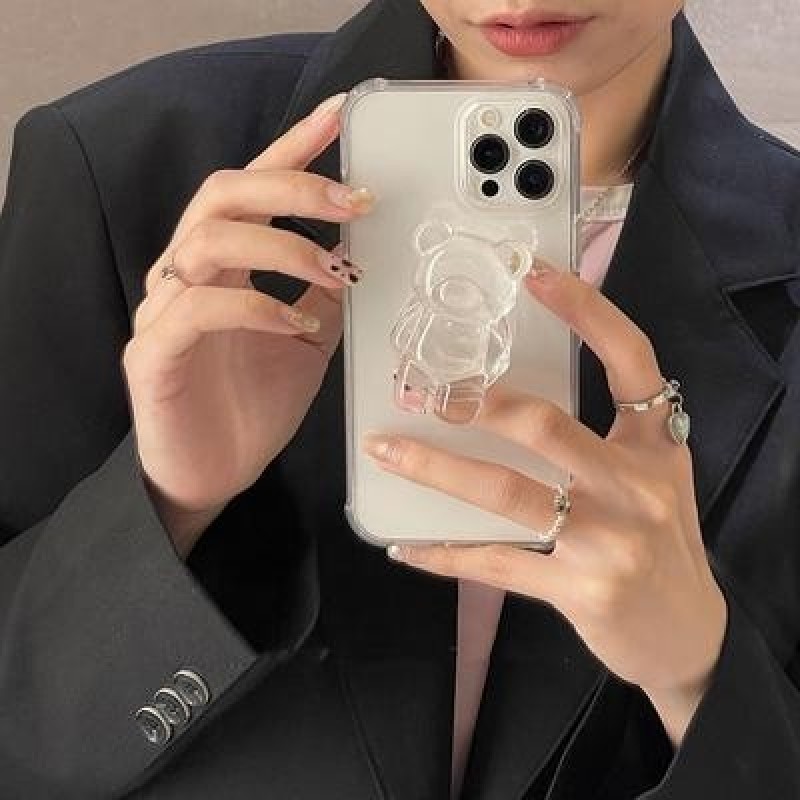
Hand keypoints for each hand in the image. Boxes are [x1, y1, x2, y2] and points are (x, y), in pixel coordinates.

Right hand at [123, 91, 373, 558]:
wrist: (212, 475)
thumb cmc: (253, 407)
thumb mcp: (306, 342)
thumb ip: (323, 297)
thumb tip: (361, 255)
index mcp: (226, 267)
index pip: (253, 188)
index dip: (292, 147)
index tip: (338, 116)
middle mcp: (188, 276)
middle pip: (224, 195)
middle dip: (292, 186)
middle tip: (354, 201)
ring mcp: (165, 311)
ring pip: (207, 240)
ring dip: (281, 247)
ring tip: (334, 272)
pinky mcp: (154, 354)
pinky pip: (197, 310)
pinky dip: (254, 307)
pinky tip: (294, 324)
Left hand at [362, 259, 727, 744]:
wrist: (690, 634)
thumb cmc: (662, 543)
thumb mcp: (656, 475)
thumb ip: (607, 434)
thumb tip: (516, 401)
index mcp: (656, 443)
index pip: (628, 358)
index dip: (585, 310)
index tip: (534, 275)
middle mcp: (635, 483)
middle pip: (544, 424)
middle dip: (473, 403)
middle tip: (415, 387)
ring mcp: (607, 539)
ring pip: (506, 491)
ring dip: (436, 468)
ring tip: (385, 450)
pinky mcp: (580, 589)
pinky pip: (496, 563)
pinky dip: (445, 554)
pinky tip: (404, 548)